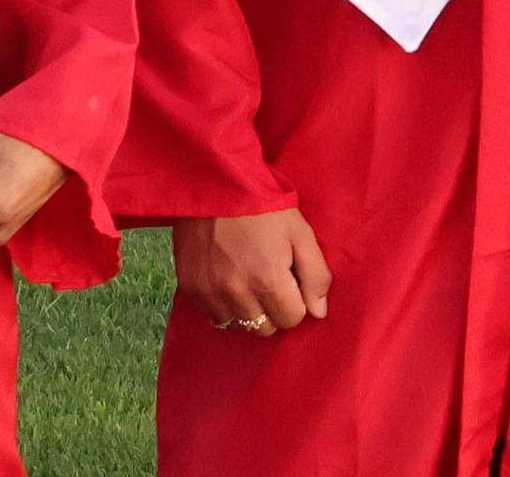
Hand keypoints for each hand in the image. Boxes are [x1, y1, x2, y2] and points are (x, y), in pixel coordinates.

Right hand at [172, 208, 331, 338]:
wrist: (213, 181)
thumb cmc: (261, 204)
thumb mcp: (300, 231)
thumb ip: (316, 275)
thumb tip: (319, 313)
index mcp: (268, 279)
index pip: (292, 319)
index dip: (295, 298)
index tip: (287, 276)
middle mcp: (238, 293)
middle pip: (266, 328)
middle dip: (272, 307)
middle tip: (267, 276)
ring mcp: (211, 292)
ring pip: (240, 325)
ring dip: (247, 308)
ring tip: (246, 276)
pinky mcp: (191, 287)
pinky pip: (214, 315)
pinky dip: (223, 304)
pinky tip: (226, 277)